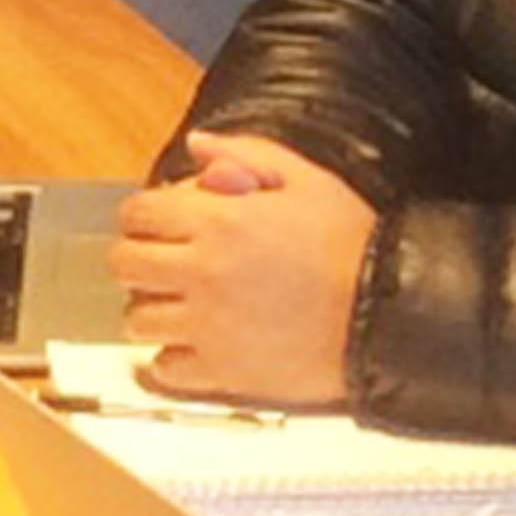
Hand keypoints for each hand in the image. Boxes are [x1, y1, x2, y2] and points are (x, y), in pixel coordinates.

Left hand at [105, 131, 371, 406]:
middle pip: (125, 265)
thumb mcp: (307, 179)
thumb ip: (246, 153)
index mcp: (219, 222)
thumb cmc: (354, 245)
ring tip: (177, 304)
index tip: (154, 223)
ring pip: (136, 319)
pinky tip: (190, 344)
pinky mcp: (222, 371)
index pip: (138, 214)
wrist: (390, 312)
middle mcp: (202, 273)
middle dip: (137, 258)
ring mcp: (208, 326)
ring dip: (151, 308)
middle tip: (159, 262)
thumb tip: (199, 144)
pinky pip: (165, 367)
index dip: (141, 216)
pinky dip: (170, 357)